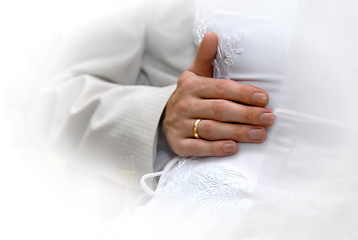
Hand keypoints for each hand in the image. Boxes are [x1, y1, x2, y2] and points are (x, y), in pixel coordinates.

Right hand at [163, 32, 274, 157]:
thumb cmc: (189, 96)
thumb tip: (213, 35)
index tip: (264, 99)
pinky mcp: (178, 144)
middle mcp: (184, 105)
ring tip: (259, 134)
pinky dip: (215, 149)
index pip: (221, 88)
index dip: (244, 93)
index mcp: (192, 86)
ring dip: (237, 132)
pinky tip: (233, 148)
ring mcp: (180, 126)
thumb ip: (205, 57)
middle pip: (220, 109)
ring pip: (211, 129)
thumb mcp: (194, 75)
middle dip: (247, 114)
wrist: (164, 117)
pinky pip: (197, 148)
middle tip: (269, 119)